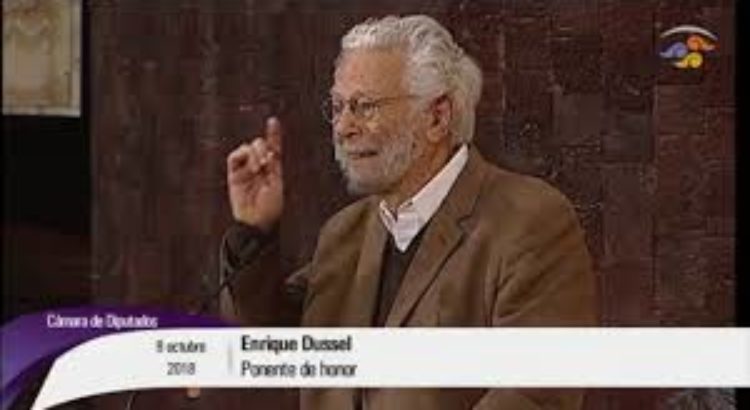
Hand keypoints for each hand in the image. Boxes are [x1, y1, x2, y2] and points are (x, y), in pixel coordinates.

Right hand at [226, 117, 282, 231]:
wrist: (256, 221)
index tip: (272, 121)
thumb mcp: (277, 183)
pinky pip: (234, 157)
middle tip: (265, 164)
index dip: (273, 134)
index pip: (273, 147)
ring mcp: (246, 169)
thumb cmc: (271, 207)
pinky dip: (241, 156)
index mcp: (273, 168)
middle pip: (260, 144)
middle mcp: (259, 166)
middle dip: (263, 149)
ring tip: (258, 168)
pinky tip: (249, 166)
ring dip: (254, 154)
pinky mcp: (234, 174)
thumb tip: (268, 150)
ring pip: (248, 147)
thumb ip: (272, 166)